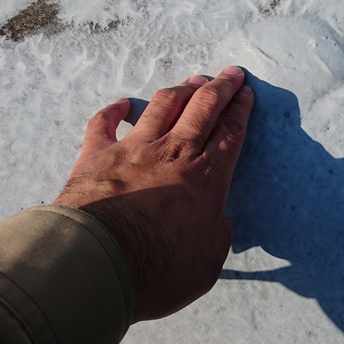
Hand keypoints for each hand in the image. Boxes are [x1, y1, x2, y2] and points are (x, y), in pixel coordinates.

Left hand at [54, 66, 253, 321]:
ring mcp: (134, 149)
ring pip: (163, 105)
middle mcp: (174, 153)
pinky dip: (115, 110)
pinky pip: (105, 122)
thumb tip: (220, 224)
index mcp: (206, 177)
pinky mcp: (97, 154)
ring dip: (182, 90)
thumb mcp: (205, 267)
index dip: (241, 110)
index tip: (247, 93)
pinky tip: (122, 104)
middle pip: (203, 107)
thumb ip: (217, 240)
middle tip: (232, 72)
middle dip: (222, 87)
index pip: (230, 133)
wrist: (96, 263)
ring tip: (193, 80)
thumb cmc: (156, 270)